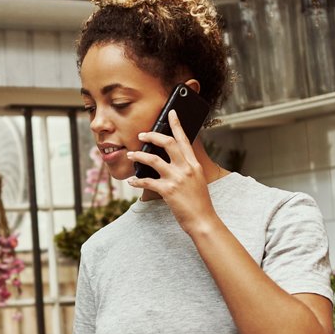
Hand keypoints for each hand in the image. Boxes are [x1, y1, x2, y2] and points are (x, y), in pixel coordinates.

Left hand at [127, 109, 216, 233]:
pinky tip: (132, 181)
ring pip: (153, 160)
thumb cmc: (199, 203)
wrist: (203, 221)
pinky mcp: (168, 191)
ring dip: (139, 156)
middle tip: (141, 135)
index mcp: (194, 164)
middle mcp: (186, 168)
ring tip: (131, 155)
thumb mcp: (197, 180)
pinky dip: (137, 180)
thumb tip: (171, 161)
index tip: (171, 113)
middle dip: (152, 136)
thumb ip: (187, 169)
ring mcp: (177, 179)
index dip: (176, 124)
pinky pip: (147, 181)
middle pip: (168, 143)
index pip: (184, 139)